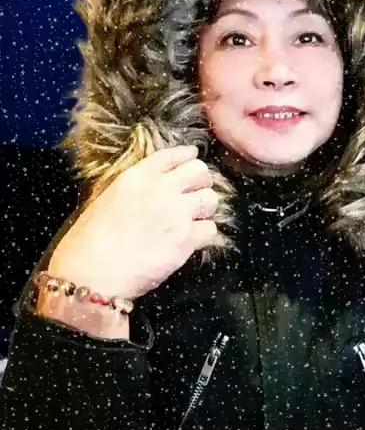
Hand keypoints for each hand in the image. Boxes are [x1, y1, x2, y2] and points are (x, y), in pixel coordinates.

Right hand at [46, 145, 217, 300]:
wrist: (91, 273)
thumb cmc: (88, 243)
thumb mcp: (106, 200)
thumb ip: (133, 190)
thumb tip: (150, 192)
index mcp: (136, 177)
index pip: (172, 155)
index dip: (187, 156)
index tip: (193, 158)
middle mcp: (160, 189)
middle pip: (199, 171)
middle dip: (202, 182)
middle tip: (196, 194)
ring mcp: (176, 213)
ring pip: (210, 199)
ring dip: (205, 209)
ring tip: (195, 220)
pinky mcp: (186, 239)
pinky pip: (211, 230)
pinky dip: (205, 235)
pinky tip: (193, 241)